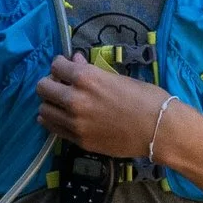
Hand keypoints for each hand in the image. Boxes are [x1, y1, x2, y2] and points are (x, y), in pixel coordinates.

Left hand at [37, 56, 171, 159]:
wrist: (159, 130)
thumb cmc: (146, 98)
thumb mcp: (118, 78)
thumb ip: (91, 71)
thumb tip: (74, 61)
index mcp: (86, 78)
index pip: (56, 66)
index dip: (60, 65)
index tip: (66, 68)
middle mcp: (74, 99)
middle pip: (43, 87)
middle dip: (50, 83)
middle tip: (61, 85)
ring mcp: (75, 122)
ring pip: (44, 110)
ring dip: (50, 104)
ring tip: (62, 104)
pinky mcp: (79, 140)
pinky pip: (53, 128)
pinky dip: (54, 121)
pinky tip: (64, 118)